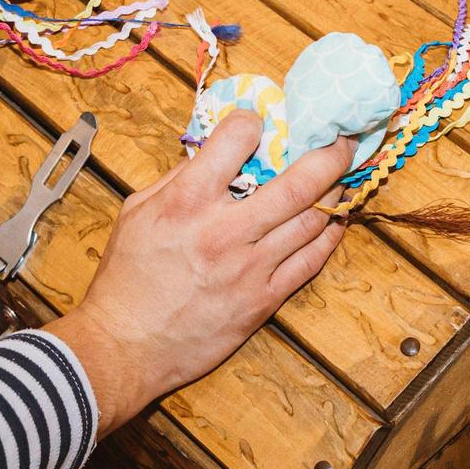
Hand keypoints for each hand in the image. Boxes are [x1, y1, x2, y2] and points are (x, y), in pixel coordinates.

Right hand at [47, 112, 350, 433]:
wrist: (125, 346)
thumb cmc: (125, 280)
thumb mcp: (136, 213)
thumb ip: (177, 179)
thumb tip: (211, 152)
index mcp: (187, 201)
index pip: (236, 139)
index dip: (252, 122)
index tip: (260, 123)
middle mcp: (224, 230)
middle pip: (298, 182)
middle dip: (330, 154)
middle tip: (344, 141)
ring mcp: (249, 267)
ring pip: (313, 220)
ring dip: (336, 193)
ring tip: (344, 178)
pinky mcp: (263, 300)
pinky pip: (310, 262)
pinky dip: (329, 237)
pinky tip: (335, 222)